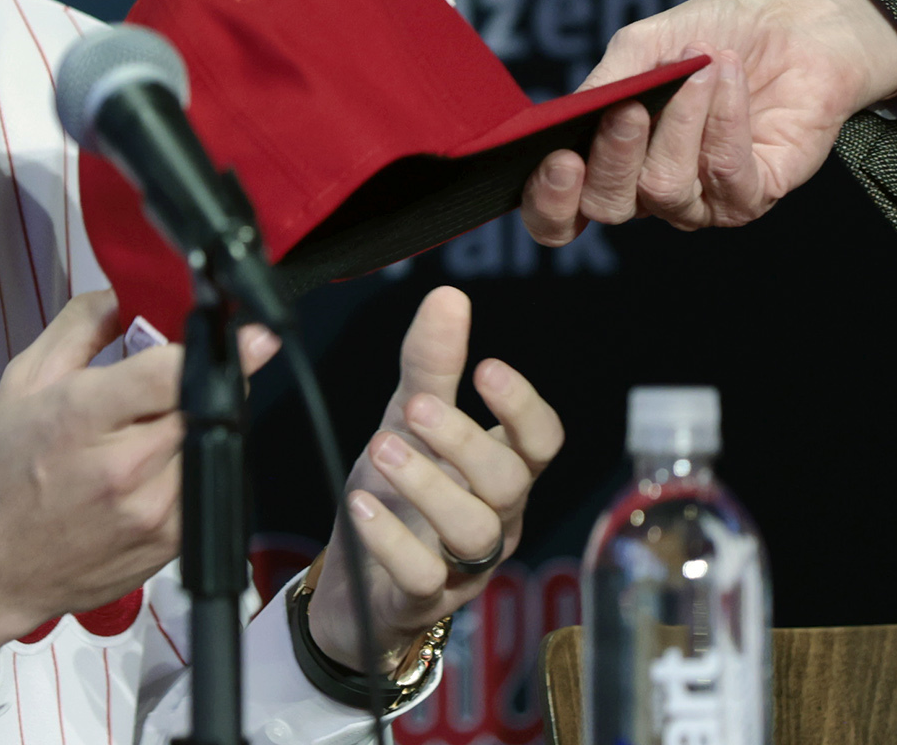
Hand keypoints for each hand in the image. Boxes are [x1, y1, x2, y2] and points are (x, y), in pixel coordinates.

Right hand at [0, 288, 278, 675]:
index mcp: (81, 417)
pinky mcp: (171, 545)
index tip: (248, 334)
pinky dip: (198, 463)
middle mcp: (123, 468)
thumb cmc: (1, 474)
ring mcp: (154, 512)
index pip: (171, 371)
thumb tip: (130, 294)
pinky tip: (159, 463)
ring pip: (216, 443)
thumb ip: (81, 326)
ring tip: (158, 424)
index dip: (215, 347)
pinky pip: (211, 484)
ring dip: (203, 423)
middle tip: (185, 374)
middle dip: (206, 381)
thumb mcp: (23, 382)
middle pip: (205, 403)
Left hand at [303, 287, 561, 668]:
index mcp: (500, 469)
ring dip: (428, 485)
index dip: (524, 408)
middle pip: (509, 481)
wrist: (354, 579)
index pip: (542, 441)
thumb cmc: (399, 492)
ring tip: (382, 447)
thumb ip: (431, 366)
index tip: (488, 369)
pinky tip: (362, 506)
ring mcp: (463, 565)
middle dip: (466, 440)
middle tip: (417, 407)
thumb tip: (449, 295)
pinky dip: (393, 540)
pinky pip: (424, 578)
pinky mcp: (423, 601)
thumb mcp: (409, 421)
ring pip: (473, 531)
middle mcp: (495, 518)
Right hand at [517, 0, 896, 246]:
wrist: (790, 26)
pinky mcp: (752, 196)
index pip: (561, 215)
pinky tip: (727, 75)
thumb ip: (607, 82)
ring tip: (701, 65)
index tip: (560, 158)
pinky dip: (723, 118)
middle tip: (629, 107)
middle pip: (608, 207)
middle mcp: (648, 192)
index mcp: (607, 161)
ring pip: (665, 187)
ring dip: (680, 118)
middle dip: (613, 156)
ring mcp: (700, 200)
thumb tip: (575, 113)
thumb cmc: (709, 35)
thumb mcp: (643, 46)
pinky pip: (725, 174)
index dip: (549, 202)